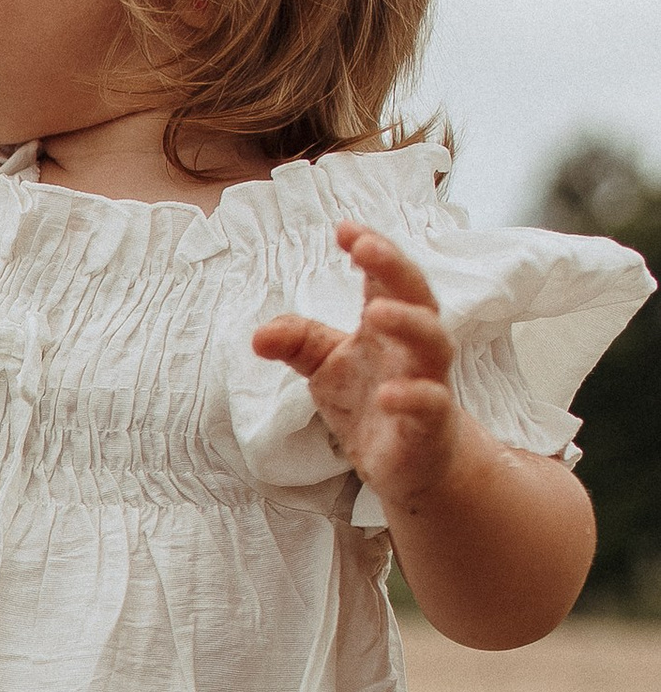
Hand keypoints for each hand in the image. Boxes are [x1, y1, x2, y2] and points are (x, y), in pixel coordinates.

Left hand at [250, 224, 467, 512]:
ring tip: (375, 311)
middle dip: (394, 267)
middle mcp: (413, 345)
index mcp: (388, 324)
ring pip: (433, 342)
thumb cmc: (371, 399)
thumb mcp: (326, 367)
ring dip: (408, 322)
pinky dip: (412, 396)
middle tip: (365, 247)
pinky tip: (386, 395)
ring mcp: (427, 381)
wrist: (410, 462)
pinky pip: (430, 404)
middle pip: (416, 295)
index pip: (385, 276)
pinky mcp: (430, 425)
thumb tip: (258, 334)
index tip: (344, 229)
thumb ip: (297, 343)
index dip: (371, 248)